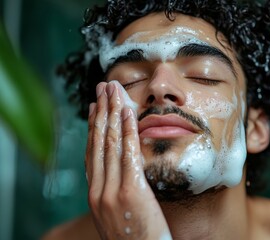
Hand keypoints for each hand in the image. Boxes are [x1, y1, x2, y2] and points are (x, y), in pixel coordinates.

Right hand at [85, 81, 171, 239]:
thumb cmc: (135, 237)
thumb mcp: (118, 213)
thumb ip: (115, 192)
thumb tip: (122, 172)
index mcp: (95, 194)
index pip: (92, 153)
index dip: (94, 126)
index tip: (96, 106)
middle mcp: (98, 190)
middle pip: (98, 142)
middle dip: (102, 111)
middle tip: (104, 87)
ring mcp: (111, 191)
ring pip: (109, 143)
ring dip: (113, 113)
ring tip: (115, 90)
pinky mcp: (129, 192)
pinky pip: (128, 154)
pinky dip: (127, 130)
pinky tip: (128, 112)